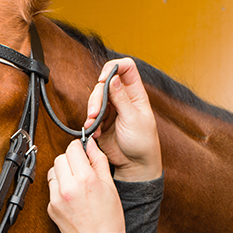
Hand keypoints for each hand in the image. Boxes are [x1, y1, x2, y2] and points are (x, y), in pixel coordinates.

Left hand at [47, 138, 124, 232]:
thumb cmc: (108, 218)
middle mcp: (68, 188)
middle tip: (80, 168)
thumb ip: (98, 161)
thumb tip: (91, 144)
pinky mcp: (51, 208)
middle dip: (70, 160)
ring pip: (53, 172)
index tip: (82, 151)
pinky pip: (51, 189)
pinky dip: (59, 188)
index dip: (78, 147)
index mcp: (85, 179)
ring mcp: (56, 199)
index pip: (72, 149)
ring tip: (76, 183)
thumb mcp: (109, 185)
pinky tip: (72, 197)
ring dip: (63, 173)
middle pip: (60, 158)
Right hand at [85, 58, 161, 181]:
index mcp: (135, 93)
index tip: (104, 79)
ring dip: (91, 111)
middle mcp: (123, 98)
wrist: (135, 164)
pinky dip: (90, 122)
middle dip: (96, 97)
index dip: (114, 67)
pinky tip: (94, 131)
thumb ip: (122, 98)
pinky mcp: (103, 122)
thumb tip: (113, 78)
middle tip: (95, 113)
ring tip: (93, 124)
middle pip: (104, 84)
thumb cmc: (142, 142)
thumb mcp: (133, 119)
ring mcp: (112, 109)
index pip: (126, 68)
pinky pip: (92, 116)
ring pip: (95, 99)